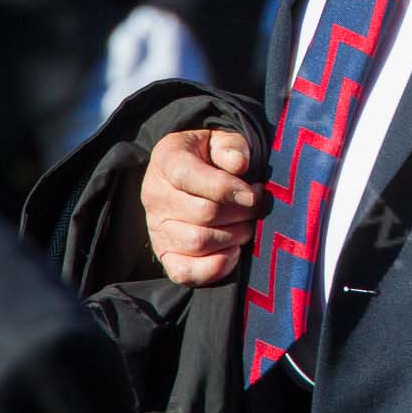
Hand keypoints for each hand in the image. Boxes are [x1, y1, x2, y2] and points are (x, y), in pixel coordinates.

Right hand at [141, 128, 259, 286]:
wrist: (190, 173)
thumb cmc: (211, 157)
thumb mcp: (221, 140)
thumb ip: (231, 147)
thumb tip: (239, 164)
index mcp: (167, 160)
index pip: (190, 177)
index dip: (227, 188)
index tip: (254, 192)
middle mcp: (155, 195)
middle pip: (203, 213)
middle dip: (240, 212)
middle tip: (257, 205)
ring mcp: (156, 228)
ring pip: (198, 242)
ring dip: (233, 236)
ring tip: (247, 224)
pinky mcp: (164, 254)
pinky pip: (183, 272)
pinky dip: (214, 268)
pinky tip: (234, 252)